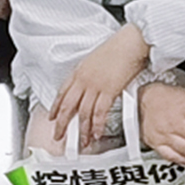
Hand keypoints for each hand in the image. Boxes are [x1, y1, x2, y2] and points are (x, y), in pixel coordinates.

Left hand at [48, 23, 150, 149]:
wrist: (132, 42)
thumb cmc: (120, 46)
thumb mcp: (97, 57)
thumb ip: (91, 71)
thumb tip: (92, 81)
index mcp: (79, 71)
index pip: (62, 93)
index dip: (56, 107)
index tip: (53, 117)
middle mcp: (84, 80)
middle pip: (68, 107)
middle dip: (62, 124)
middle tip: (59, 135)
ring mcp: (95, 86)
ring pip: (83, 113)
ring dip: (82, 130)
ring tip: (82, 142)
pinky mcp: (109, 91)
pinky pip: (99, 112)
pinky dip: (97, 125)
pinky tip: (96, 133)